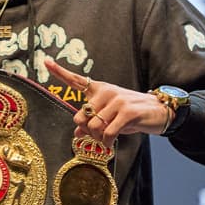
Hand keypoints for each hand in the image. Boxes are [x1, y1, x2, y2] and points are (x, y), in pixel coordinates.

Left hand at [45, 58, 169, 147]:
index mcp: (99, 89)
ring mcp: (117, 101)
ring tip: (107, 139)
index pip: (76, 80)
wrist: (159, 112)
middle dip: (87, 131)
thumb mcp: (109, 116)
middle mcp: (106, 92)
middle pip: (81, 116)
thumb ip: (91, 121)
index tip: (46, 61)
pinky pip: (108, 132)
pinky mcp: (127, 112)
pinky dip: (107, 142)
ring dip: (98, 138)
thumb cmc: (131, 114)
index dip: (59, 71)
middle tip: (98, 136)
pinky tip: (111, 143)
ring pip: (94, 126)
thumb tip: (77, 132)